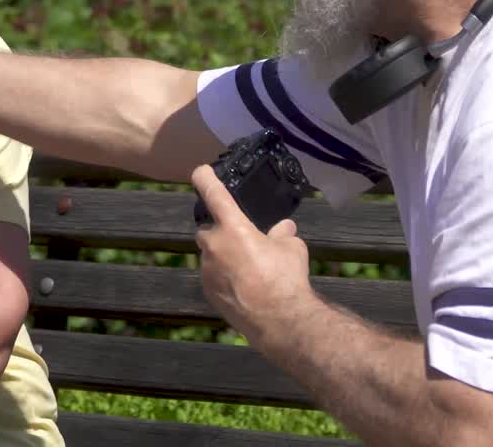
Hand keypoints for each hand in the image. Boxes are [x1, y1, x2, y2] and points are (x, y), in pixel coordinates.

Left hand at [192, 165, 313, 341]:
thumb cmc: (285, 278)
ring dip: (224, 256)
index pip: (214, 194)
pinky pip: (213, 275)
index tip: (200, 171)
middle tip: (244, 241)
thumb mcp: (292, 248)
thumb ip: (283, 234)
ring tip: (250, 269)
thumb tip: (284, 228)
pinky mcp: (208, 291)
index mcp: (233, 227)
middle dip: (221, 231)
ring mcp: (207, 270)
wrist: (278, 320)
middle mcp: (214, 245)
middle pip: (209, 229)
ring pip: (211, 254)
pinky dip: (224, 276)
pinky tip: (245, 286)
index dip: (205, 178)